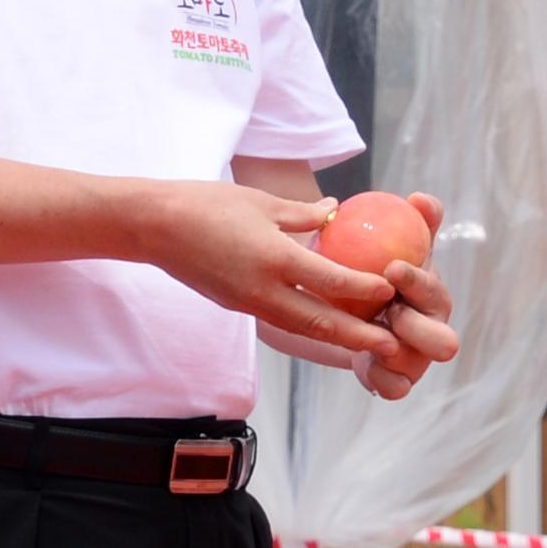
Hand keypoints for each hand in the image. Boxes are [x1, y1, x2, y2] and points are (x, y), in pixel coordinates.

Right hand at [141, 181, 402, 362]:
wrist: (153, 227)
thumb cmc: (207, 204)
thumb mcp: (261, 202)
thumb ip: (302, 213)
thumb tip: (336, 212)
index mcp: (275, 257)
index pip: (331, 281)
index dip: (365, 288)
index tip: (392, 290)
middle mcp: (264, 289)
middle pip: (321, 321)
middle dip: (359, 336)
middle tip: (393, 345)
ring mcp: (249, 303)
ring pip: (302, 328)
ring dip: (337, 338)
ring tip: (367, 345)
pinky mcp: (238, 306)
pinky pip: (282, 321)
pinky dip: (309, 327)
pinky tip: (327, 325)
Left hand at [351, 193, 460, 400]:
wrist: (354, 312)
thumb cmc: (379, 272)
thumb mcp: (394, 245)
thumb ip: (412, 223)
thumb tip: (420, 199)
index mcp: (435, 298)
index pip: (434, 291)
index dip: (416, 281)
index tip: (390, 267)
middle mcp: (435, 332)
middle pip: (446, 342)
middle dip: (415, 327)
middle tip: (385, 309)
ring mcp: (419, 361)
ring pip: (419, 365)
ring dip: (395, 350)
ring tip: (370, 336)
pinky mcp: (399, 383)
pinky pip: (395, 388)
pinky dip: (380, 376)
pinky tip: (363, 360)